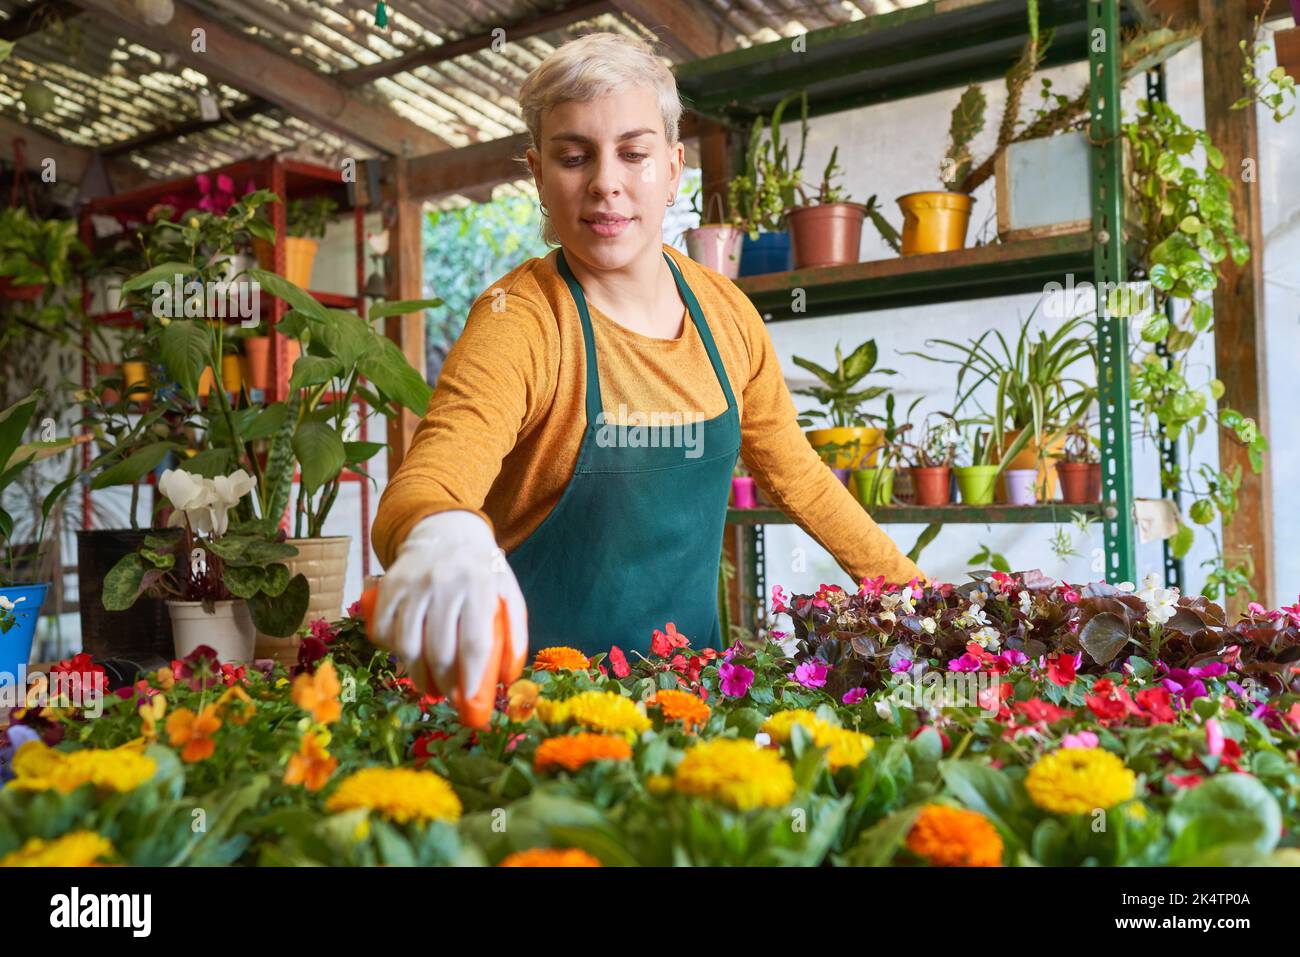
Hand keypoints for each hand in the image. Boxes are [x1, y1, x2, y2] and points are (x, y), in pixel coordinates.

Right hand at [370, 511, 527, 725]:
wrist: (446, 530)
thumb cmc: (481, 571)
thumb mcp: (508, 592)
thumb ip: (515, 632)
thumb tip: (508, 678)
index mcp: (479, 585)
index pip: (474, 642)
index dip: (471, 677)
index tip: (468, 701)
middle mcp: (444, 582)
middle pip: (439, 649)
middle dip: (444, 683)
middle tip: (448, 696)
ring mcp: (413, 583)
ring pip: (407, 644)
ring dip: (417, 674)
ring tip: (427, 685)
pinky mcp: (389, 584)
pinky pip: (384, 629)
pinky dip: (392, 651)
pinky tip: (406, 657)